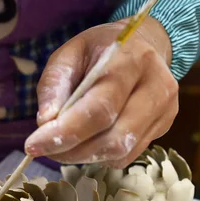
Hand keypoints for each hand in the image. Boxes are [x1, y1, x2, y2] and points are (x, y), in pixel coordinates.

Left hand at [25, 17, 178, 168]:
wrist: (143, 43)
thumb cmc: (100, 50)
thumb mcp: (68, 54)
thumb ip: (54, 85)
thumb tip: (45, 122)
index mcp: (131, 59)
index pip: (99, 108)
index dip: (66, 133)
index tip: (33, 146)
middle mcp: (156, 86)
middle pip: (113, 138)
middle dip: (73, 151)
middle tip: (47, 149)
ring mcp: (166, 109)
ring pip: (122, 152)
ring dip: (86, 157)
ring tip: (66, 145)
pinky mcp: (166, 126)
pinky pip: (129, 155)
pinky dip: (102, 156)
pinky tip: (91, 141)